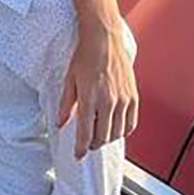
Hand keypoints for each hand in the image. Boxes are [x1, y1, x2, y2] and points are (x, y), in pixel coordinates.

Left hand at [58, 23, 138, 157]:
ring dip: (107, 139)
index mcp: (90, 98)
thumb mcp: (70, 80)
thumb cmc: (85, 56)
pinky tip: (116, 129)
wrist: (104, 39)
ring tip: (100, 137)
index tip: (78, 155)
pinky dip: (124, 131)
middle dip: (93, 145)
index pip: (86, 133)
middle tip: (87, 145)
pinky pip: (131, 122)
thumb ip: (65, 104)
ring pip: (117, 132)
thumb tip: (60, 123)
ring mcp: (123, 100)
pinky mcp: (133, 96)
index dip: (81, 148)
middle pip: (103, 136)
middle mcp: (108, 101)